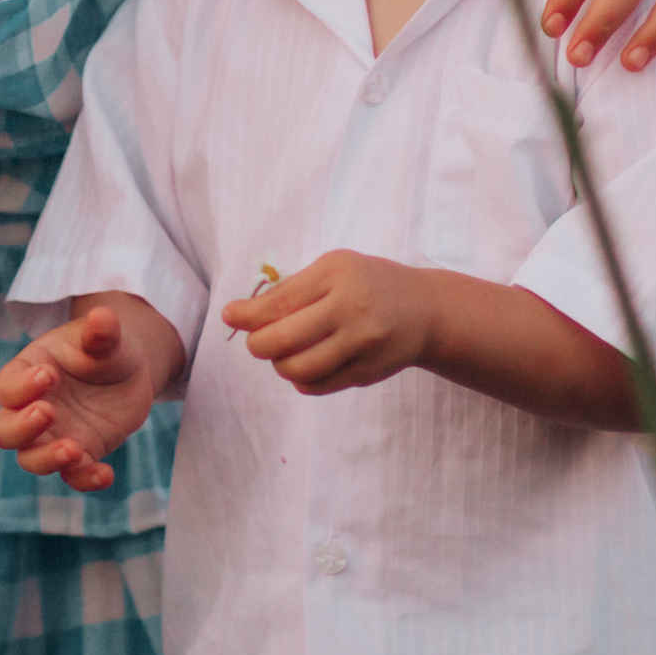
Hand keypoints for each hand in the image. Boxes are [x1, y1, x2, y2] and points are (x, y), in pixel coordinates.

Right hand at [0, 300, 177, 492]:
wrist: (128, 371)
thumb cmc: (103, 347)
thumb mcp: (105, 336)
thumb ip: (101, 331)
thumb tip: (102, 316)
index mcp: (28, 372)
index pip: (7, 386)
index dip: (21, 386)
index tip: (49, 375)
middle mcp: (33, 408)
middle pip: (5, 430)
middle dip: (21, 427)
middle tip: (49, 411)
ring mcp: (54, 435)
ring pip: (30, 459)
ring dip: (46, 459)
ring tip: (74, 449)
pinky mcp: (79, 454)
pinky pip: (72, 477)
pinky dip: (85, 479)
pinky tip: (106, 473)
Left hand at [224, 254, 639, 427]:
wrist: (426, 310)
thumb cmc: (368, 282)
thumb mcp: (333, 269)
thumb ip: (291, 290)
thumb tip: (241, 315)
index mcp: (336, 276)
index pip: (278, 302)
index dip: (247, 315)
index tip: (230, 316)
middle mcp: (351, 309)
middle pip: (283, 340)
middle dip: (258, 345)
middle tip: (256, 343)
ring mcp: (362, 344)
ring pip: (299, 369)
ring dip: (279, 366)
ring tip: (282, 355)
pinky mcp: (368, 372)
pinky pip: (320, 385)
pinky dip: (302, 381)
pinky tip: (304, 367)